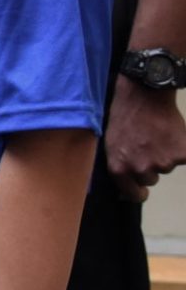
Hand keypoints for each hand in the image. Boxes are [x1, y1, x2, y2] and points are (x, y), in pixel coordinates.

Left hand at [106, 77, 185, 200]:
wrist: (144, 95)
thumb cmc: (123, 116)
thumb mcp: (111, 144)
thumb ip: (120, 165)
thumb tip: (127, 187)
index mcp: (120, 168)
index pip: (133, 194)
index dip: (138, 192)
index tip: (142, 191)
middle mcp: (141, 169)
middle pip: (151, 179)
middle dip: (149, 166)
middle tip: (146, 146)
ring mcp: (164, 163)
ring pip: (166, 166)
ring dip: (163, 155)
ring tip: (155, 135)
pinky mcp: (183, 154)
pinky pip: (183, 157)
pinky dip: (180, 148)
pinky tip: (170, 134)